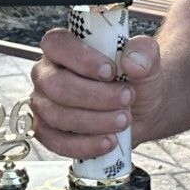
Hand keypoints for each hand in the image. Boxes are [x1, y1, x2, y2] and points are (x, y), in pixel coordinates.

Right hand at [28, 28, 158, 158]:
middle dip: (95, 97)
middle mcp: (46, 74)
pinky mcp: (47, 132)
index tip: (110, 72)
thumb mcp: (146, 59)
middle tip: (126, 98)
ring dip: (95, 121)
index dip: (81, 59)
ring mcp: (43, 104)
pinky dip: (85, 145)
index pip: (57, 44)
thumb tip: (132, 62)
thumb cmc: (135, 78)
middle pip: (56, 86)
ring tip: (124, 120)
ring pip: (57, 116)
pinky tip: (109, 141)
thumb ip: (143, 52)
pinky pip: (56, 143)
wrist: (140, 109)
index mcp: (63, 47)